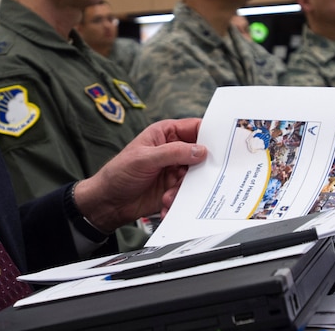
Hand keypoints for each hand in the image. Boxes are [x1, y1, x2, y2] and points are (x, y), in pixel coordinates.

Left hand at [73, 118, 205, 232]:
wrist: (108, 202)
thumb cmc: (118, 173)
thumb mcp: (145, 158)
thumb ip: (174, 153)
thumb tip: (201, 150)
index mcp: (166, 133)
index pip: (195, 128)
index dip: (212, 135)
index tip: (226, 145)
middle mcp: (173, 150)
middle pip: (201, 155)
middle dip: (201, 169)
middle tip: (201, 178)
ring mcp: (175, 171)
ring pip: (196, 178)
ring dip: (184, 189)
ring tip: (167, 196)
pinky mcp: (174, 189)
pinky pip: (187, 194)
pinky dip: (179, 201)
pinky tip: (165, 205)